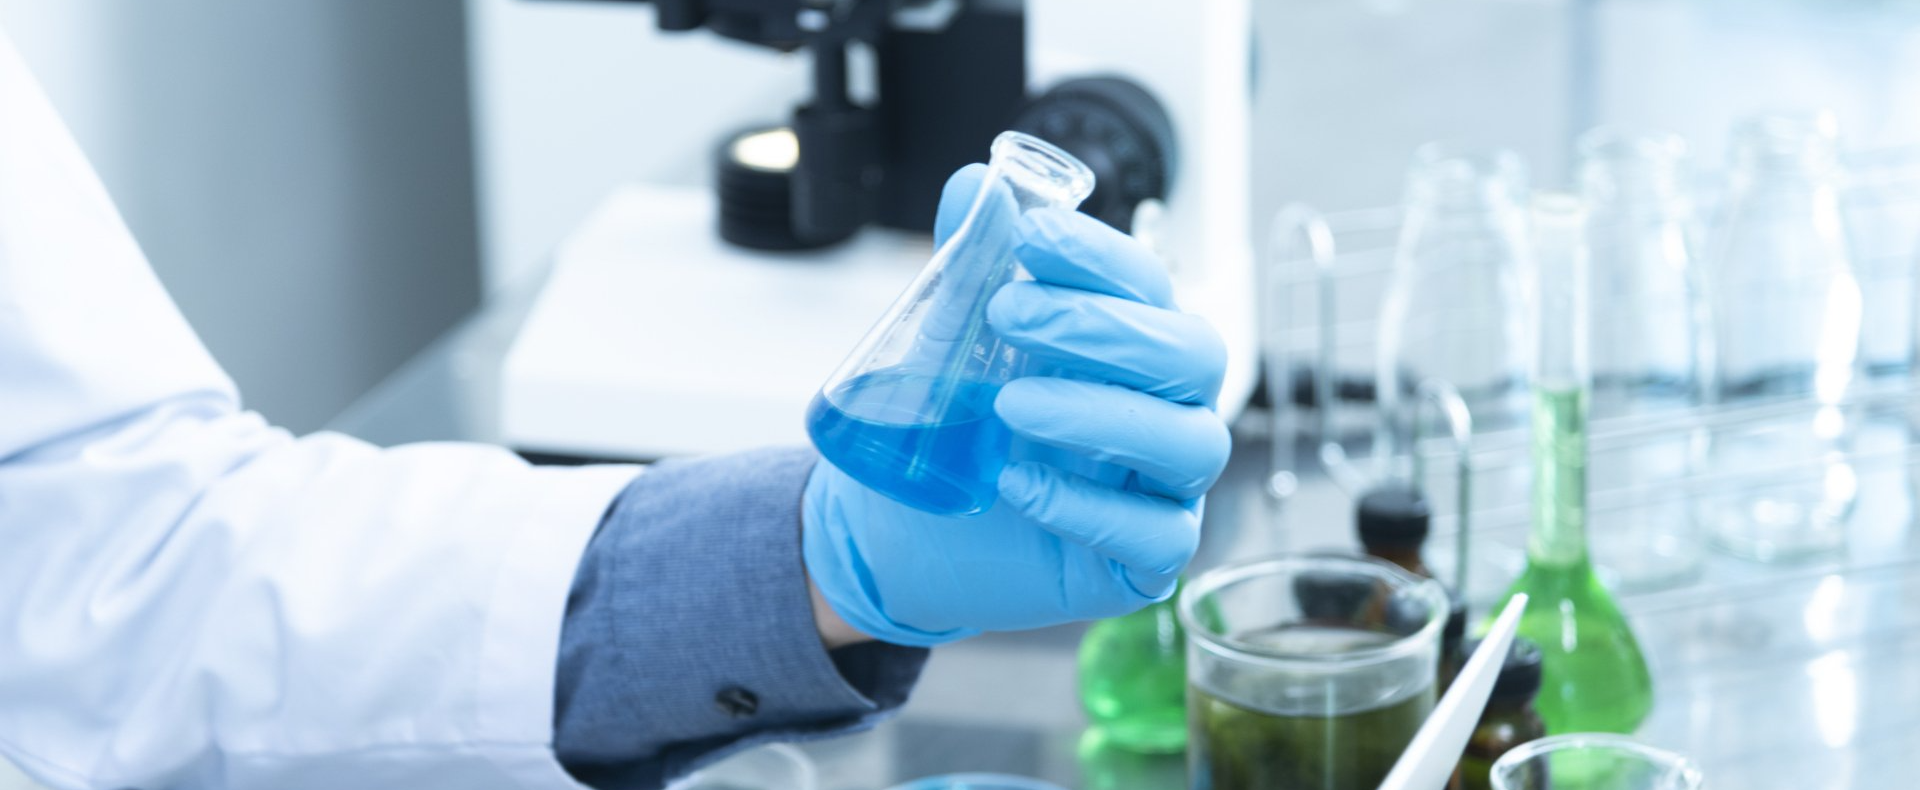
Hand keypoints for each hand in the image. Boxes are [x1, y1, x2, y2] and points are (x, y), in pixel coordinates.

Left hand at [802, 164, 1231, 646]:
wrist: (903, 533)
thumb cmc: (955, 430)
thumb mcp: (949, 344)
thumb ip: (968, 265)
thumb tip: (974, 184)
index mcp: (1132, 346)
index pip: (1150, 286)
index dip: (1099, 255)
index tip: (1029, 235)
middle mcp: (1165, 410)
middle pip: (1195, 355)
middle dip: (1103, 327)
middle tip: (1006, 316)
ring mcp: (1164, 489)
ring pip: (1190, 443)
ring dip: (1100, 414)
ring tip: (1008, 405)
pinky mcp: (1143, 562)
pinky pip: (1157, 537)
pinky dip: (1088, 506)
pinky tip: (1016, 485)